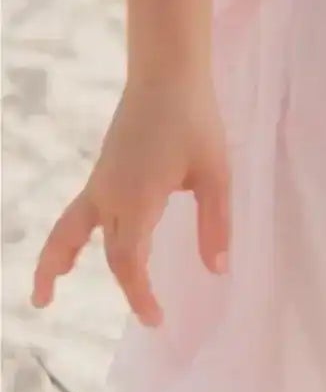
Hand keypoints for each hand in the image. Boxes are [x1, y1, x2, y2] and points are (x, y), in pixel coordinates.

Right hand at [32, 79, 229, 326]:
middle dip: (113, 286)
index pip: (128, 262)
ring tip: (44, 293)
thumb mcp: (216, 173)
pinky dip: (69, 237)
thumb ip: (215, 223)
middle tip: (124, 318)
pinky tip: (77, 247)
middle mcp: (110, 195)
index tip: (156, 319)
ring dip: (55, 261)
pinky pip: (78, 213)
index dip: (139, 295)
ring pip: (69, 230)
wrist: (166, 72)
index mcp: (137, 199)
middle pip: (101, 252)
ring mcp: (102, 181)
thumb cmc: (195, 119)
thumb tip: (216, 270)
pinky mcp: (104, 169)